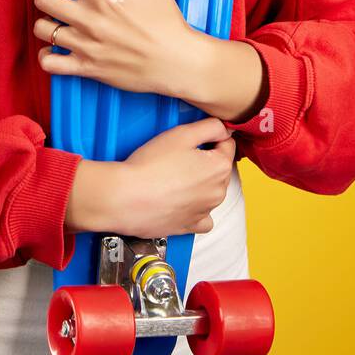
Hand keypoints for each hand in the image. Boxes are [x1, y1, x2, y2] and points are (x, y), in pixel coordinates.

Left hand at [33, 0, 195, 97]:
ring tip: (58, 18)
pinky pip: (50, 63)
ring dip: (46, 22)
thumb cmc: (166, 21)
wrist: (177, 61)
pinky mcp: (87, 68)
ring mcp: (86, 45)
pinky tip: (58, 47)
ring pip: (42, 30)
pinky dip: (48, 55)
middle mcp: (90, 19)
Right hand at [115, 117, 236, 237]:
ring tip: (174, 176)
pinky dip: (197, 210)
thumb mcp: (182, 133)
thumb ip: (211, 127)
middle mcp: (218, 193)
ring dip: (200, 183)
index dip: (211, 137)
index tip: (195, 138)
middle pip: (219, 169)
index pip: (228, 145)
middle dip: (205, 160)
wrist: (126, 197)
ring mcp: (205, 212)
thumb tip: (224, 130)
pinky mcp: (190, 227)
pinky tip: (183, 200)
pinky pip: (203, 218)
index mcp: (220, 168)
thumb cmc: (151, 165)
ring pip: (211, 191)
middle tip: (179, 156)